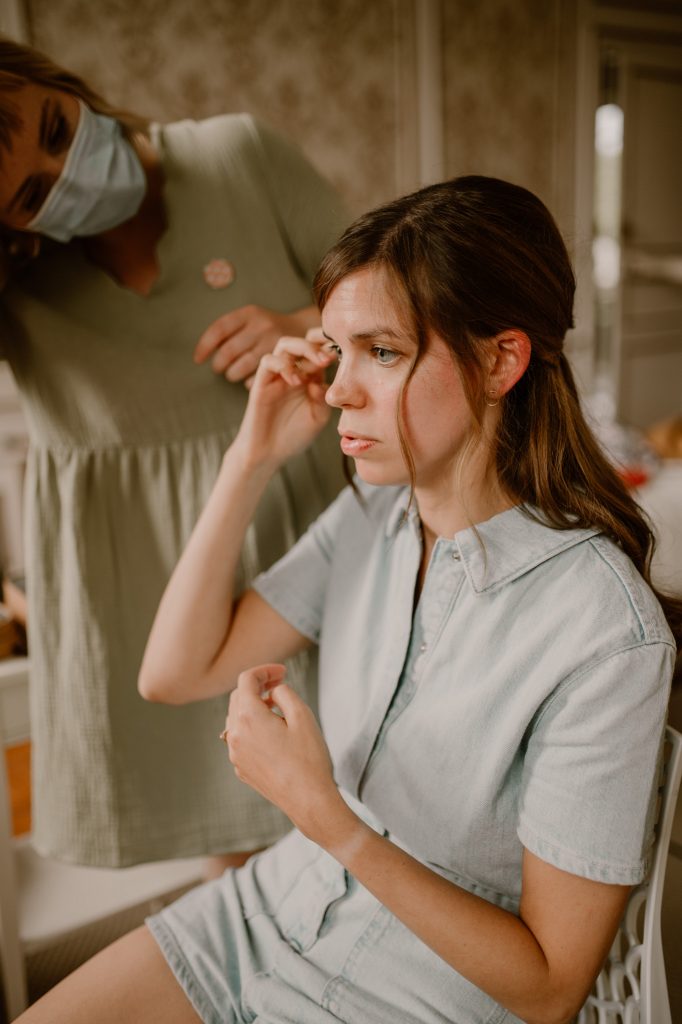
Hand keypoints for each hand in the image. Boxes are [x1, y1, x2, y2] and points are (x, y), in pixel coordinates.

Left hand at [194, 304, 319, 383]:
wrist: (307, 331)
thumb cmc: (270, 329)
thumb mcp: (254, 319)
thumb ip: (232, 330)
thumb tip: (201, 353)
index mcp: (250, 313)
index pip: (219, 329)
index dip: (204, 346)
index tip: (197, 359)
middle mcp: (261, 326)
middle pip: (227, 352)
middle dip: (218, 365)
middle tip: (219, 369)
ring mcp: (273, 343)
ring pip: (239, 367)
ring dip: (231, 374)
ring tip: (232, 374)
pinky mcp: (283, 361)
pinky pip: (255, 378)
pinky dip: (248, 382)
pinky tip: (249, 380)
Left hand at [224, 663, 345, 840]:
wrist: (308, 801)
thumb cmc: (309, 759)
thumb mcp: (302, 716)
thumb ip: (284, 693)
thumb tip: (273, 691)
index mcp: (249, 717)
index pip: (246, 680)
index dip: (264, 670)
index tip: (282, 672)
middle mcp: (236, 734)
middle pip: (238, 697)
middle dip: (257, 686)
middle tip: (279, 684)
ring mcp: (236, 754)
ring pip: (236, 718)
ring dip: (253, 707)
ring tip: (277, 709)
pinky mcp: (241, 768)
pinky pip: (241, 739)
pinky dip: (252, 728)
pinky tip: (273, 734)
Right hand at [231, 331, 336, 469]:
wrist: (268, 453)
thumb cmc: (294, 435)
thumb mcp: (318, 417)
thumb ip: (323, 398)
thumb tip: (320, 382)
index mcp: (310, 377)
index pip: (319, 351)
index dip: (330, 345)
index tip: (347, 348)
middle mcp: (294, 372)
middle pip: (303, 341)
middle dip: (318, 344)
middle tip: (330, 357)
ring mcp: (277, 376)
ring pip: (285, 346)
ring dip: (302, 349)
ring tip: (317, 365)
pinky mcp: (261, 383)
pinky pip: (268, 362)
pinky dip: (283, 365)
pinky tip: (295, 381)